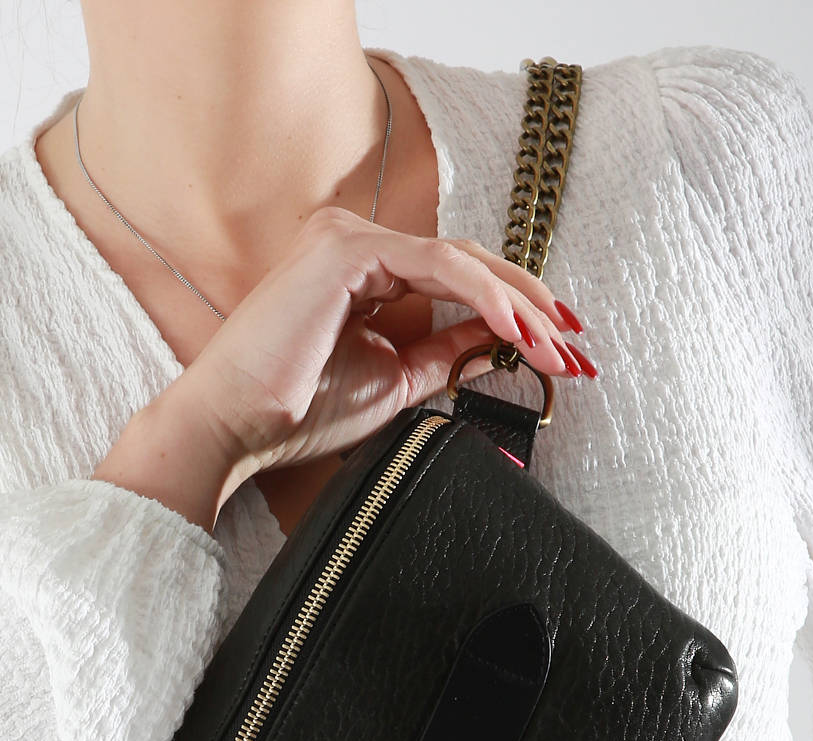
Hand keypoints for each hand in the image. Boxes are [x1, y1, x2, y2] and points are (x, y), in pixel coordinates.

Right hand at [167, 204, 589, 490]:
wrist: (235, 429)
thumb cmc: (296, 413)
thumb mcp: (394, 383)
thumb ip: (443, 357)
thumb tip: (498, 345)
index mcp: (360, 271)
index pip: (455, 279)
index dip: (515, 310)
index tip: (560, 349)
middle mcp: (353, 242)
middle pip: (467, 262)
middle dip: (530, 306)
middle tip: (576, 346)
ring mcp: (348, 238)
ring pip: (460, 260)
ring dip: (518, 304)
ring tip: (555, 347)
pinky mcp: (347, 250)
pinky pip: (438, 265)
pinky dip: (485, 295)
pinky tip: (517, 329)